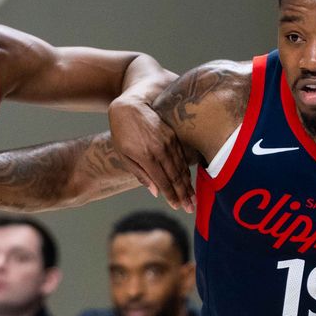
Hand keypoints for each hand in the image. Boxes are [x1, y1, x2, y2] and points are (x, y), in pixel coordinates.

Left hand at [108, 98, 193, 212]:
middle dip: (184, 194)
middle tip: (190, 208)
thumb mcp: (125, 156)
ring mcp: (168, 142)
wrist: (130, 107)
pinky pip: (182, 157)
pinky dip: (186, 170)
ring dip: (188, 184)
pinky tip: (189, 179)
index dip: (171, 196)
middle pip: (175, 177)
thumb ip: (141, 175)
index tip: (177, 207)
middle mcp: (160, 150)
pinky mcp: (173, 136)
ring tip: (193, 198)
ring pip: (181, 168)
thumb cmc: (122, 133)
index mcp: (147, 157)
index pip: (163, 182)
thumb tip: (155, 192)